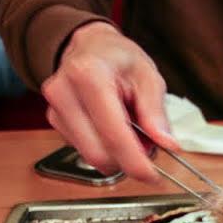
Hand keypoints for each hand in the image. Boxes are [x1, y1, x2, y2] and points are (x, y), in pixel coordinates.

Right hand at [41, 21, 178, 182]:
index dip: (135, 162)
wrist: (90, 46)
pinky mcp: (55, 122)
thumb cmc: (119, 58)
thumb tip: (166, 144)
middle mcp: (64, 93)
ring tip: (131, 130)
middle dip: (127, 159)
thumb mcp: (148, 76)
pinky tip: (112, 127)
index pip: (113, 134)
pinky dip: (105, 147)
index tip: (152, 176)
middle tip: (148, 147)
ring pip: (90, 156)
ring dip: (117, 154)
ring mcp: (55, 110)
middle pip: (98, 152)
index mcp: (89, 76)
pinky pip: (84, 150)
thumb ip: (156, 112)